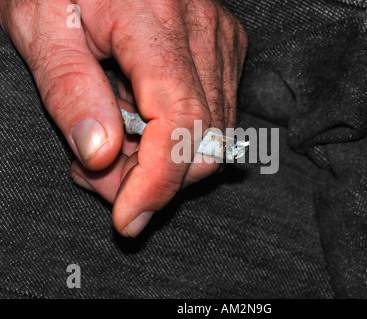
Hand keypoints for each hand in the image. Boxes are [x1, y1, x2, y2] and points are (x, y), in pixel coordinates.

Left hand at [0, 0, 246, 236]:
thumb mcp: (44, 28)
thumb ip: (70, 91)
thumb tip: (101, 156)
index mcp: (157, 21)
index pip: (179, 122)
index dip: (157, 182)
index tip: (128, 218)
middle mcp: (203, 32)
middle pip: (202, 142)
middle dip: (153, 178)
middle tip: (99, 171)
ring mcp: (220, 41)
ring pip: (211, 137)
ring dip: (162, 160)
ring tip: (112, 139)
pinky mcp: (224, 50)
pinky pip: (213, 117)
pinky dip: (175, 138)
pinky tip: (138, 121)